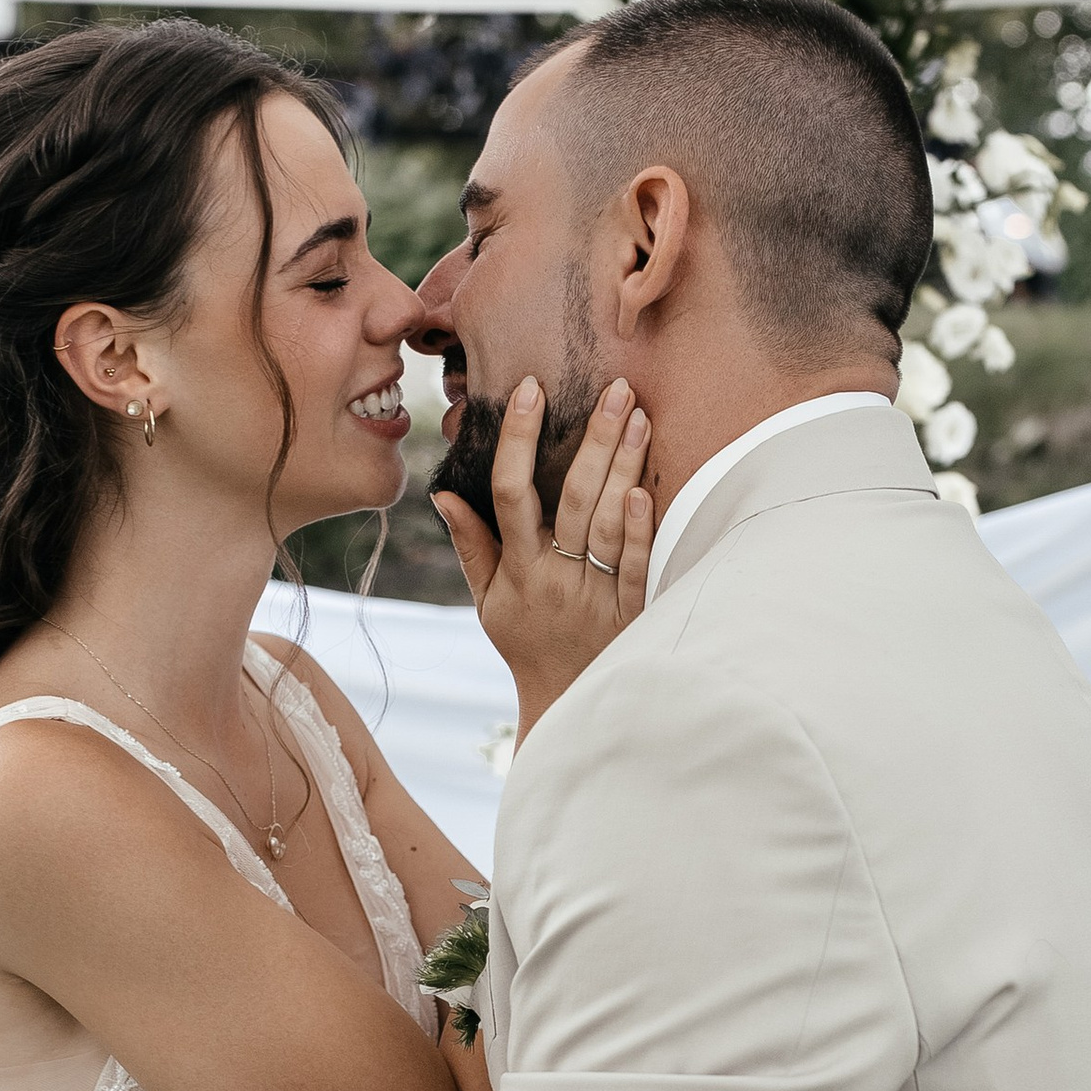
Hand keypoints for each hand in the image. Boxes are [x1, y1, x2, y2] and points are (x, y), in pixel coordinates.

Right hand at [432, 375, 652, 736]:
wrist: (570, 703)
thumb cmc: (527, 643)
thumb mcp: (489, 601)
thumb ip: (472, 546)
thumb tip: (444, 493)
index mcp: (519, 568)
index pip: (511, 493)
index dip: (518, 440)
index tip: (529, 390)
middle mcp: (556, 577)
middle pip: (574, 498)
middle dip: (594, 438)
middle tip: (615, 387)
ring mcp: (596, 594)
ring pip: (610, 523)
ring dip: (625, 467)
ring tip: (639, 416)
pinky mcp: (632, 612)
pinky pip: (637, 566)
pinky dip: (641, 529)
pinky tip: (646, 488)